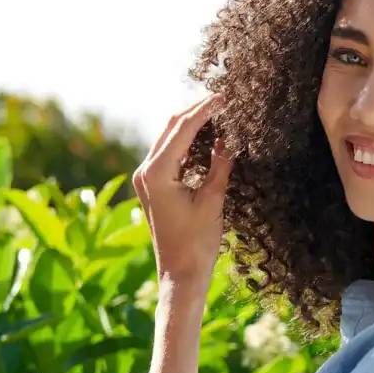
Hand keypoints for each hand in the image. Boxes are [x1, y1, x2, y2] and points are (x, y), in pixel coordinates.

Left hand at [132, 90, 235, 290]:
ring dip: (190, 125)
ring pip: (168, 138)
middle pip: (170, 128)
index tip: (224, 97)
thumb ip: (219, 164)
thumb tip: (228, 137)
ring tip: (216, 115)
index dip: (204, 110)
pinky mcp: (151, 186)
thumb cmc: (197, 244)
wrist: (180, 275)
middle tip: (221, 101)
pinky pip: (168, 154)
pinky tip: (205, 138)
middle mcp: (145, 171)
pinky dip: (186, 143)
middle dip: (195, 112)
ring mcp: (145, 178)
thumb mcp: (213, 200)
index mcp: (156, 173)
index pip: (182, 129)